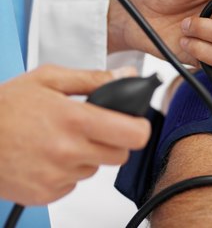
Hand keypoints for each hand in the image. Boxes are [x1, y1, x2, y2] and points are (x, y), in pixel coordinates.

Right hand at [0, 65, 149, 204]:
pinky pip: (74, 182)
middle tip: (95, 127)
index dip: (140, 128)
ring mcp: (57, 176)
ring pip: (96, 168)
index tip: (136, 123)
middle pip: (119, 155)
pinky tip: (50, 155)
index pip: (132, 134)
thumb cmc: (6, 106)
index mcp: (75, 120)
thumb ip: (93, 78)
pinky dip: (69, 170)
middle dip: (114, 140)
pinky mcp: (45, 193)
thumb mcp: (50, 78)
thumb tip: (125, 76)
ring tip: (64, 138)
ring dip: (89, 154)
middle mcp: (68, 151)